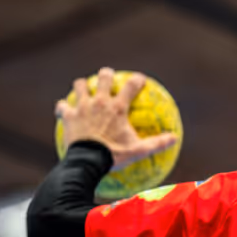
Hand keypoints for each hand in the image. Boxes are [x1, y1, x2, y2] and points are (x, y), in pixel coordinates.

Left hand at [56, 67, 177, 169]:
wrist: (87, 161)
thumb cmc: (113, 155)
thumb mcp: (138, 151)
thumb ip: (157, 143)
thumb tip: (174, 138)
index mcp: (118, 108)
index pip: (131, 86)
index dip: (137, 80)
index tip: (140, 79)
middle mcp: (100, 102)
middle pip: (103, 77)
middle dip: (106, 74)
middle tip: (108, 77)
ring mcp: (82, 107)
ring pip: (80, 85)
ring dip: (82, 86)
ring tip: (84, 88)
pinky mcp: (68, 115)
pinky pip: (62, 106)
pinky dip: (63, 107)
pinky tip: (64, 110)